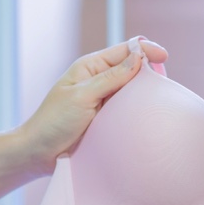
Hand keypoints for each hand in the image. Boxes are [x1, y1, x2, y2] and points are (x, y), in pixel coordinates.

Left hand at [17, 37, 167, 176]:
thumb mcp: (82, 96)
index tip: (164, 58)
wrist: (38, 153)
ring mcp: (104, 100)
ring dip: (145, 93)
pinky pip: (128, 110)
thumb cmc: (53, 122)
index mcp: (91, 67)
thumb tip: (138, 58)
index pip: (124, 50)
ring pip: (133, 91)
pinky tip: (147, 116)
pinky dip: (139, 111)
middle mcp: (99, 80)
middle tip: (165, 83)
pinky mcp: (107, 119)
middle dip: (149, 72)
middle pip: (132, 69)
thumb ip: (110, 78)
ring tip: (159, 99)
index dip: (145, 50)